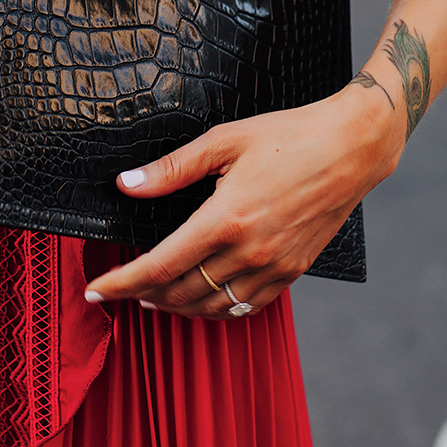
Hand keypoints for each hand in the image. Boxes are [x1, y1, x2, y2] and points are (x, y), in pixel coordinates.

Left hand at [85, 89, 401, 316]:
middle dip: (143, 296)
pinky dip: (217, 310)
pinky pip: (246, 306)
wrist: (351, 148)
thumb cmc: (288, 136)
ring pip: (212, 307)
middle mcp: (249, 252)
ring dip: (177, 307)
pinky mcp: (292, 271)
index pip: (159, 266)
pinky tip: (204, 300)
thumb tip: (127, 185)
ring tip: (154, 298)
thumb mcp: (223, 142)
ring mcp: (273, 267)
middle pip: (181, 293)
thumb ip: (171, 169)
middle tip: (120, 290)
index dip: (121, 284)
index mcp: (225, 219)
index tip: (95, 291)